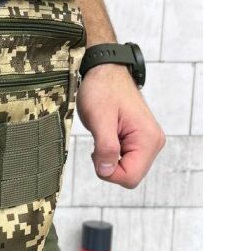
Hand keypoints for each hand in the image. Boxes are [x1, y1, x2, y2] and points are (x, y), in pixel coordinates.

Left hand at [76, 63, 165, 188]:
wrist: (106, 72)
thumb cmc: (103, 90)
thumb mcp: (99, 119)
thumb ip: (105, 147)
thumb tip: (107, 172)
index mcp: (148, 139)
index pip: (130, 178)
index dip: (108, 172)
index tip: (97, 152)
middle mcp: (153, 143)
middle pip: (130, 176)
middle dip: (108, 166)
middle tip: (99, 142)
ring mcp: (148, 142)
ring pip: (127, 169)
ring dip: (109, 159)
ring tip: (104, 135)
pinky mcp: (140, 140)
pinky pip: (125, 160)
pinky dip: (111, 154)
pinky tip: (108, 136)